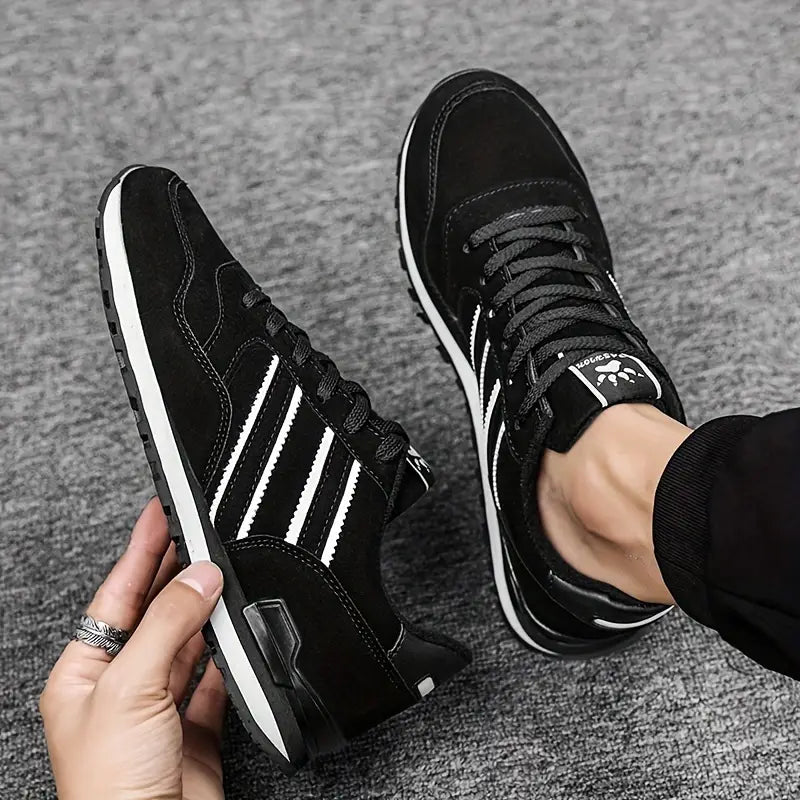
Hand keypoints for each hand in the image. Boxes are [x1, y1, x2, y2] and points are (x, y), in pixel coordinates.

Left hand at [40, 498, 227, 799]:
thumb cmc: (109, 786)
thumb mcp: (130, 689)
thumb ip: (170, 626)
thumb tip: (200, 578)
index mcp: (83, 675)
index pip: (116, 594)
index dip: (140, 551)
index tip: (159, 513)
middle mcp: (118, 689)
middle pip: (152, 614)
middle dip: (174, 573)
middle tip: (197, 533)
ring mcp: (156, 710)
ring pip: (185, 643)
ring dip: (204, 610)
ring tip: (220, 573)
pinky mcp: (193, 731)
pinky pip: (213, 680)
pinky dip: (227, 656)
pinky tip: (235, 635)